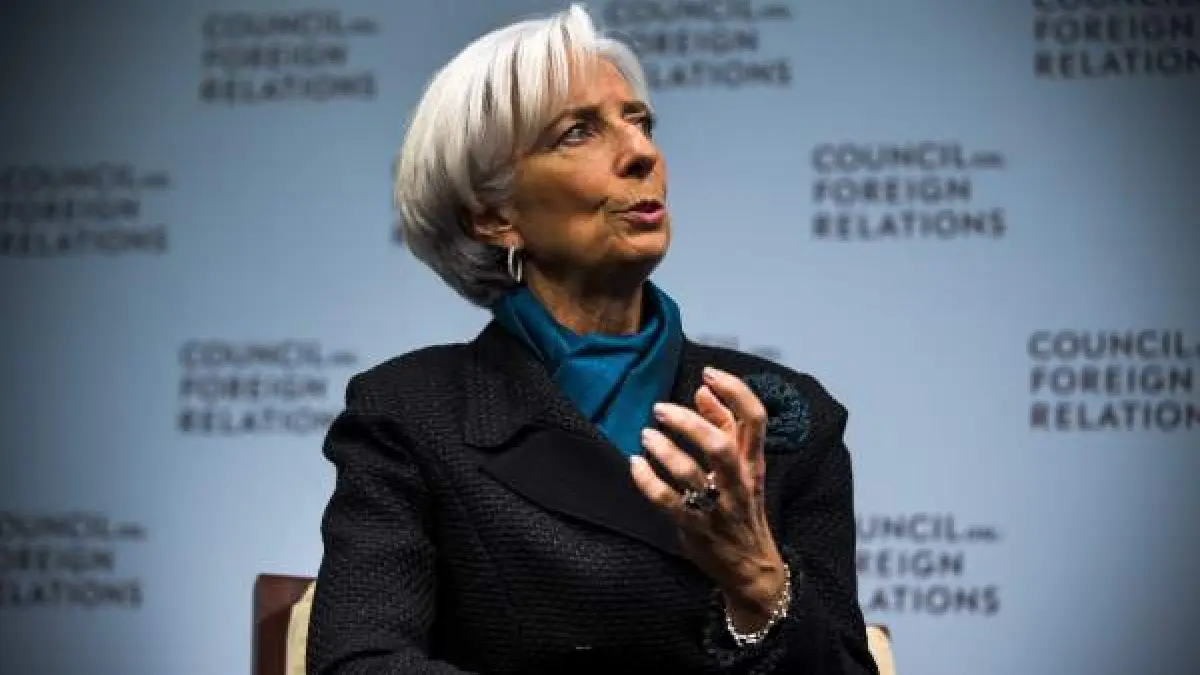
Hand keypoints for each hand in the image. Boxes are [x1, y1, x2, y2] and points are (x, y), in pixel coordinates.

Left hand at [630, 366, 786, 631]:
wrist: (752, 568)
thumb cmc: (742, 507)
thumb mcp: (743, 466)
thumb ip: (725, 425)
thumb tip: (702, 390)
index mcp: (752, 461)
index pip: (755, 418)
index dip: (734, 390)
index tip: (708, 374)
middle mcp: (738, 482)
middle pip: (719, 445)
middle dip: (688, 423)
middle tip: (660, 409)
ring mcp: (718, 507)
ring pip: (691, 474)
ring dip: (664, 451)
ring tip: (646, 436)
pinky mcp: (696, 528)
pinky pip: (668, 502)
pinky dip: (648, 481)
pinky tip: (636, 464)